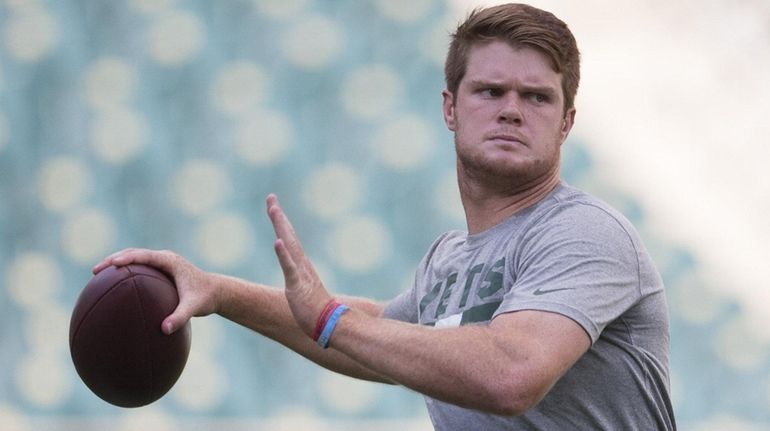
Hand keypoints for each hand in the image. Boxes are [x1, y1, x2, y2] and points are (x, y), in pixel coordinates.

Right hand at [92, 249, 216, 333]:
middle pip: (134, 254)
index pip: (144, 256)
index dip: (127, 258)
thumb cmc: (205, 298)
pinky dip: (126, 273)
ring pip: (135, 258)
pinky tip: (114, 286)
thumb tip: (164, 330)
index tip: (111, 264)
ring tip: (97, 275)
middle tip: (96, 270)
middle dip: (114, 260)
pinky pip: (139, 268)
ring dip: (117, 264)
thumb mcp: (194, 308)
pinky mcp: (161, 270)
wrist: (216, 291)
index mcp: (170, 261)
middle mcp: (165, 258)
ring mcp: (162, 263)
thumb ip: (179, 317)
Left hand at [266, 194, 331, 336]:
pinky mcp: (297, 285)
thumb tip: (299, 284)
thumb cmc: (317, 313)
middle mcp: (302, 265)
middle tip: (271, 198)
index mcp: (302, 266)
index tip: (274, 206)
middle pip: (289, 235)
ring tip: (274, 210)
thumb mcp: (304, 294)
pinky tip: (277, 242)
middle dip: (279, 216)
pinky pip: (290, 267)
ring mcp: (300, 274)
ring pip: (290, 245)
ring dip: (281, 227)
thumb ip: (302, 286)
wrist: (330, 324)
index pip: (290, 240)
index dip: (281, 223)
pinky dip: (283, 254)